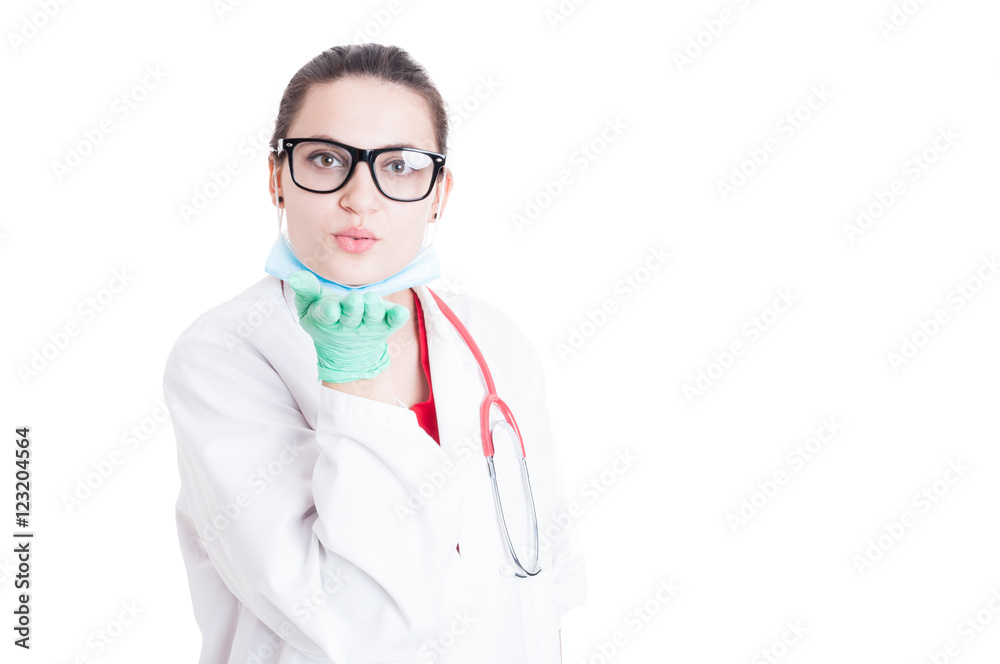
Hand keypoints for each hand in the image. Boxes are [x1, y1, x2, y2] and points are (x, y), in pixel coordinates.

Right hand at [287, 270, 409, 383]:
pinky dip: (397, 317)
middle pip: (351, 316)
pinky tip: (400, 313)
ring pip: (372, 318)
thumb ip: (305, 291)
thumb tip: (296, 276)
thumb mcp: (309, 307)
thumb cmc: (326, 318)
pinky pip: (393, 322)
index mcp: (328, 319)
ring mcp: (369, 326)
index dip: (328, 311)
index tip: (331, 307)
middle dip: (352, 308)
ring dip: (373, 309)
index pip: (326, 315)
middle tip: (355, 299)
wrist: (348, 351)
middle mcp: (349, 324)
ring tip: (372, 299)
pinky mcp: (385, 325)